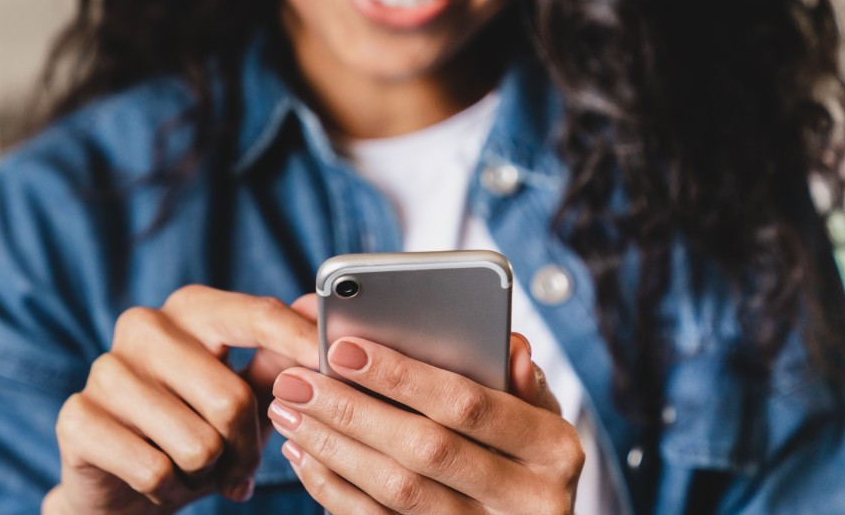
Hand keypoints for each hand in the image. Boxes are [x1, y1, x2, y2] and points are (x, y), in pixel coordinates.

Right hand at [43, 287, 319, 514]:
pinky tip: (160, 481)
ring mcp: (105, 369)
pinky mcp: (77, 418)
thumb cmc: (196, 428)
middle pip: (231, 397)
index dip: (298, 341)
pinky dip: (169, 490)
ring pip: (197, 442)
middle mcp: (144, 326)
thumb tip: (319, 313)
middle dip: (246, 447)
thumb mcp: (246, 394)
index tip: (332, 361)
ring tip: (194, 468)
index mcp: (191, 309)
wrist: (123, 484)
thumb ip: (281, 358)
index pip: (255, 315)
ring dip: (207, 473)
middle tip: (239, 465)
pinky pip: (154, 470)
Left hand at [268, 334, 583, 513]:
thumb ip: (521, 380)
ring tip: (290, 411)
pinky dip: (336, 490)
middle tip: (297, 380)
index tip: (343, 347)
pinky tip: (306, 455)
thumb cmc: (526, 455)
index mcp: (554, 449)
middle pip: (426, 449)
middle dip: (353, 410)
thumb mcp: (540, 415)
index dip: (403, 376)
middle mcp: (530, 499)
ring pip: (398, 491)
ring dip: (334, 448)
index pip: (469, 403)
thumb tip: (512, 346)